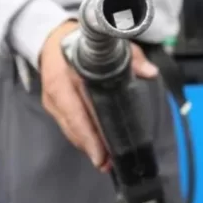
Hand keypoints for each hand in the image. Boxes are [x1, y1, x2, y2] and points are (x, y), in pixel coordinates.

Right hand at [38, 20, 158, 171]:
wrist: (51, 38)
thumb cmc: (82, 42)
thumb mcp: (107, 44)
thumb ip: (131, 57)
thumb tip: (151, 73)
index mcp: (64, 76)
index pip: (76, 112)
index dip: (88, 135)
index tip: (101, 154)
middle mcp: (55, 92)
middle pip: (73, 127)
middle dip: (91, 147)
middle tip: (107, 164)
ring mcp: (52, 102)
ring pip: (70, 130)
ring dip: (87, 146)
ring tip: (104, 161)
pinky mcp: (53, 107)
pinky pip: (68, 126)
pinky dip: (82, 137)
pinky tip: (95, 147)